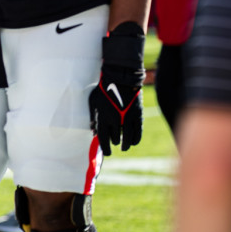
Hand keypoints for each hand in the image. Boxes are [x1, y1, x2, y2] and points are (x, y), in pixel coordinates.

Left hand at [90, 21, 145, 154]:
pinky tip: (133, 143)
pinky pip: (138, 133)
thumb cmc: (104, 89)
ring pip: (127, 138)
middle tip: (114, 144)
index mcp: (103, 117)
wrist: (121, 78)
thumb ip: (92, 116)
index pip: (103, 138)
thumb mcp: (93, 101)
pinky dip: (135, 139)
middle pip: (115, 139)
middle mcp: (115, 120)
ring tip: (124, 147)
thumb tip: (93, 130)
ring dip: (125, 145)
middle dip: (114, 143)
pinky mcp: (137, 116)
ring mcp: (128, 119)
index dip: (106, 147)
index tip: (109, 153)